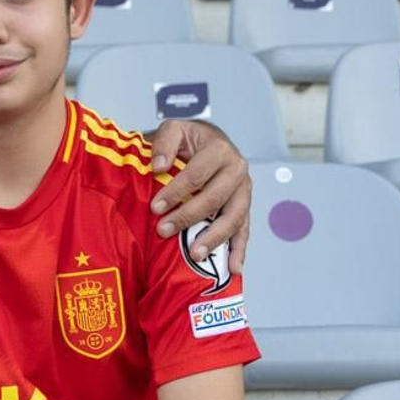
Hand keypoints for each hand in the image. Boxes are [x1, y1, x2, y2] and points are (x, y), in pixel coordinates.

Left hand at [148, 120, 250, 274]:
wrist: (206, 142)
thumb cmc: (187, 140)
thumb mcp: (173, 130)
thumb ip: (164, 143)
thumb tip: (159, 167)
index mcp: (220, 150)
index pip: (197, 174)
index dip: (176, 191)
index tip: (155, 207)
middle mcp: (237, 170)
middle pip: (215, 198)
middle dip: (188, 216)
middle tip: (163, 231)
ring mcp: (243, 191)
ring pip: (233, 217)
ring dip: (215, 238)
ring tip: (195, 255)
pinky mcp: (244, 207)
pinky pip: (244, 231)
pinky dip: (239, 251)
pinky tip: (233, 269)